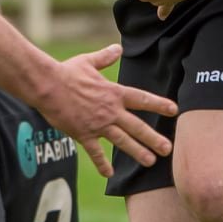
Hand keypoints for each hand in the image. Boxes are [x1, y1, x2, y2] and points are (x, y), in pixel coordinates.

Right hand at [34, 44, 175, 177]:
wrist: (47, 86)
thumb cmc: (66, 72)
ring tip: (150, 161)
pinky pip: (95, 152)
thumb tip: (118, 48)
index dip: (159, 104)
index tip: (174, 110)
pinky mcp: (84, 134)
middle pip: (137, 126)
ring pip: (122, 141)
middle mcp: (110, 110)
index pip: (141, 99)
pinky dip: (102, 163)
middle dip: (154, 138)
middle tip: (168, 149)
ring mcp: (98, 124)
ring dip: (137, 152)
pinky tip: (110, 173)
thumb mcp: (88, 62)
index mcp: (114, 93)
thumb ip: (105, 58)